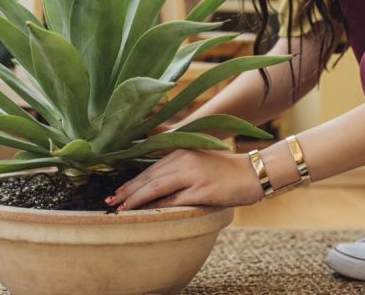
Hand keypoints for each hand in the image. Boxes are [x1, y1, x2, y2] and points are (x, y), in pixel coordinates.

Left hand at [104, 149, 263, 209]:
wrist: (253, 173)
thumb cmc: (227, 170)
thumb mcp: (200, 160)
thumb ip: (179, 166)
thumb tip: (156, 184)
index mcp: (182, 151)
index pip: (150, 168)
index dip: (132, 181)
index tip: (117, 192)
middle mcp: (184, 160)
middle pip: (149, 177)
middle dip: (128, 191)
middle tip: (111, 202)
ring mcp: (193, 175)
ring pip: (156, 188)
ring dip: (136, 200)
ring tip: (122, 210)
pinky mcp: (202, 190)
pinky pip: (173, 201)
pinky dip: (157, 207)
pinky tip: (146, 213)